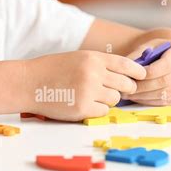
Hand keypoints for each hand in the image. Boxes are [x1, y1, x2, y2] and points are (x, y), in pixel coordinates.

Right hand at [24, 50, 145, 120]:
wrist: (28, 83)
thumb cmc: (52, 70)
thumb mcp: (77, 58)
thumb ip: (99, 64)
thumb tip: (124, 76)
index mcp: (93, 58)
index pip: (126, 65)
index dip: (137, 72)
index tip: (141, 76)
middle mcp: (94, 73)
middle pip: (125, 85)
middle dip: (124, 89)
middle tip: (117, 91)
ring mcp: (88, 91)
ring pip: (114, 99)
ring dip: (108, 100)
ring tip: (92, 97)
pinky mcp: (82, 108)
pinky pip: (102, 112)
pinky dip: (97, 111)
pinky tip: (84, 105)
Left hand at [122, 38, 170, 105]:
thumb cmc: (158, 51)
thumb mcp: (149, 46)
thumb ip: (138, 55)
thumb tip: (125, 68)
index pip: (167, 65)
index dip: (150, 72)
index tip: (134, 76)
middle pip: (165, 81)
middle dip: (144, 86)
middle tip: (128, 89)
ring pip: (165, 94)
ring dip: (145, 96)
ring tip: (130, 95)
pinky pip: (167, 102)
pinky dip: (151, 102)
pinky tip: (139, 99)